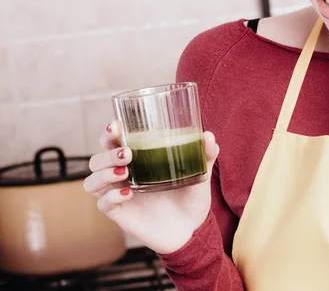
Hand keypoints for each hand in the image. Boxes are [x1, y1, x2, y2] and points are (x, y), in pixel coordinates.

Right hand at [83, 121, 219, 253]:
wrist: (192, 229)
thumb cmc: (191, 197)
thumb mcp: (201, 173)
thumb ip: (205, 154)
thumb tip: (208, 135)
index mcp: (138, 160)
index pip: (113, 142)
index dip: (108, 133)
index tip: (115, 126)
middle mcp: (124, 176)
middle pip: (96, 160)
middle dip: (107, 153)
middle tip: (128, 153)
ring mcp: (119, 195)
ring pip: (92, 181)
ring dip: (104, 173)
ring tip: (126, 172)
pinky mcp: (120, 214)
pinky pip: (103, 204)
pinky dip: (112, 196)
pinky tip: (129, 194)